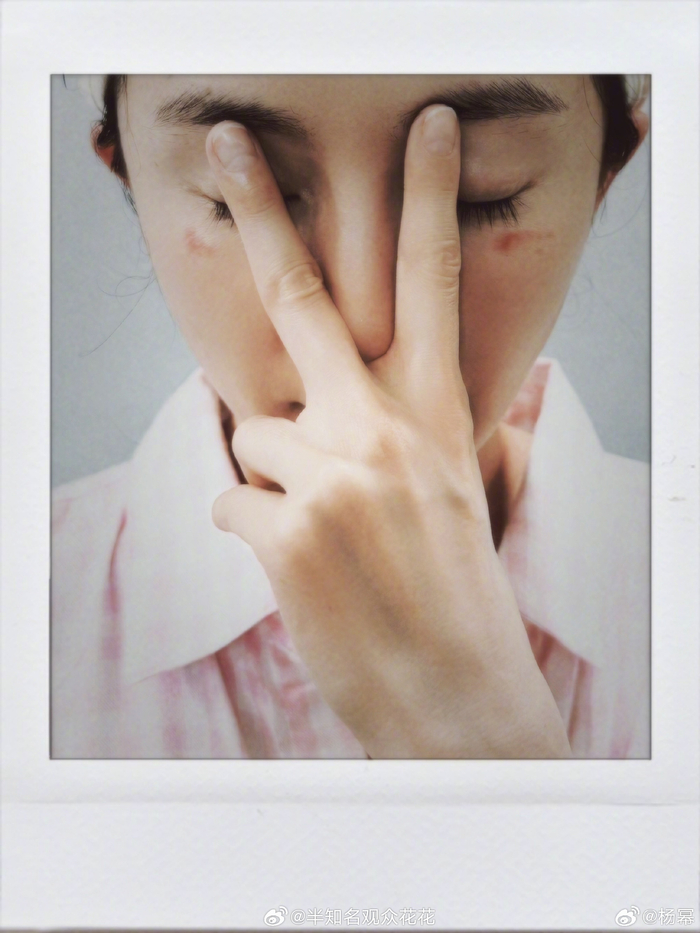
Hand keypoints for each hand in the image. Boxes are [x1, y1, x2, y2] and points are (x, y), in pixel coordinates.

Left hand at [206, 105, 571, 758]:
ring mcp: (330, 477)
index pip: (433, 281)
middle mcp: (381, 428)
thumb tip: (318, 402)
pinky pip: (232, 500)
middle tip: (228, 145)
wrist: (453, 689)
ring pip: (251, 436)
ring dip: (269, 478)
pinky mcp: (283, 532)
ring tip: (318, 531)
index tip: (422, 129)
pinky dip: (252, 530)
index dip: (426, 196)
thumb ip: (395, 426)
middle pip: (305, 295)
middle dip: (263, 209)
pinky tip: (297, 567)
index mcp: (434, 413)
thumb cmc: (450, 587)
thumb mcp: (449, 486)